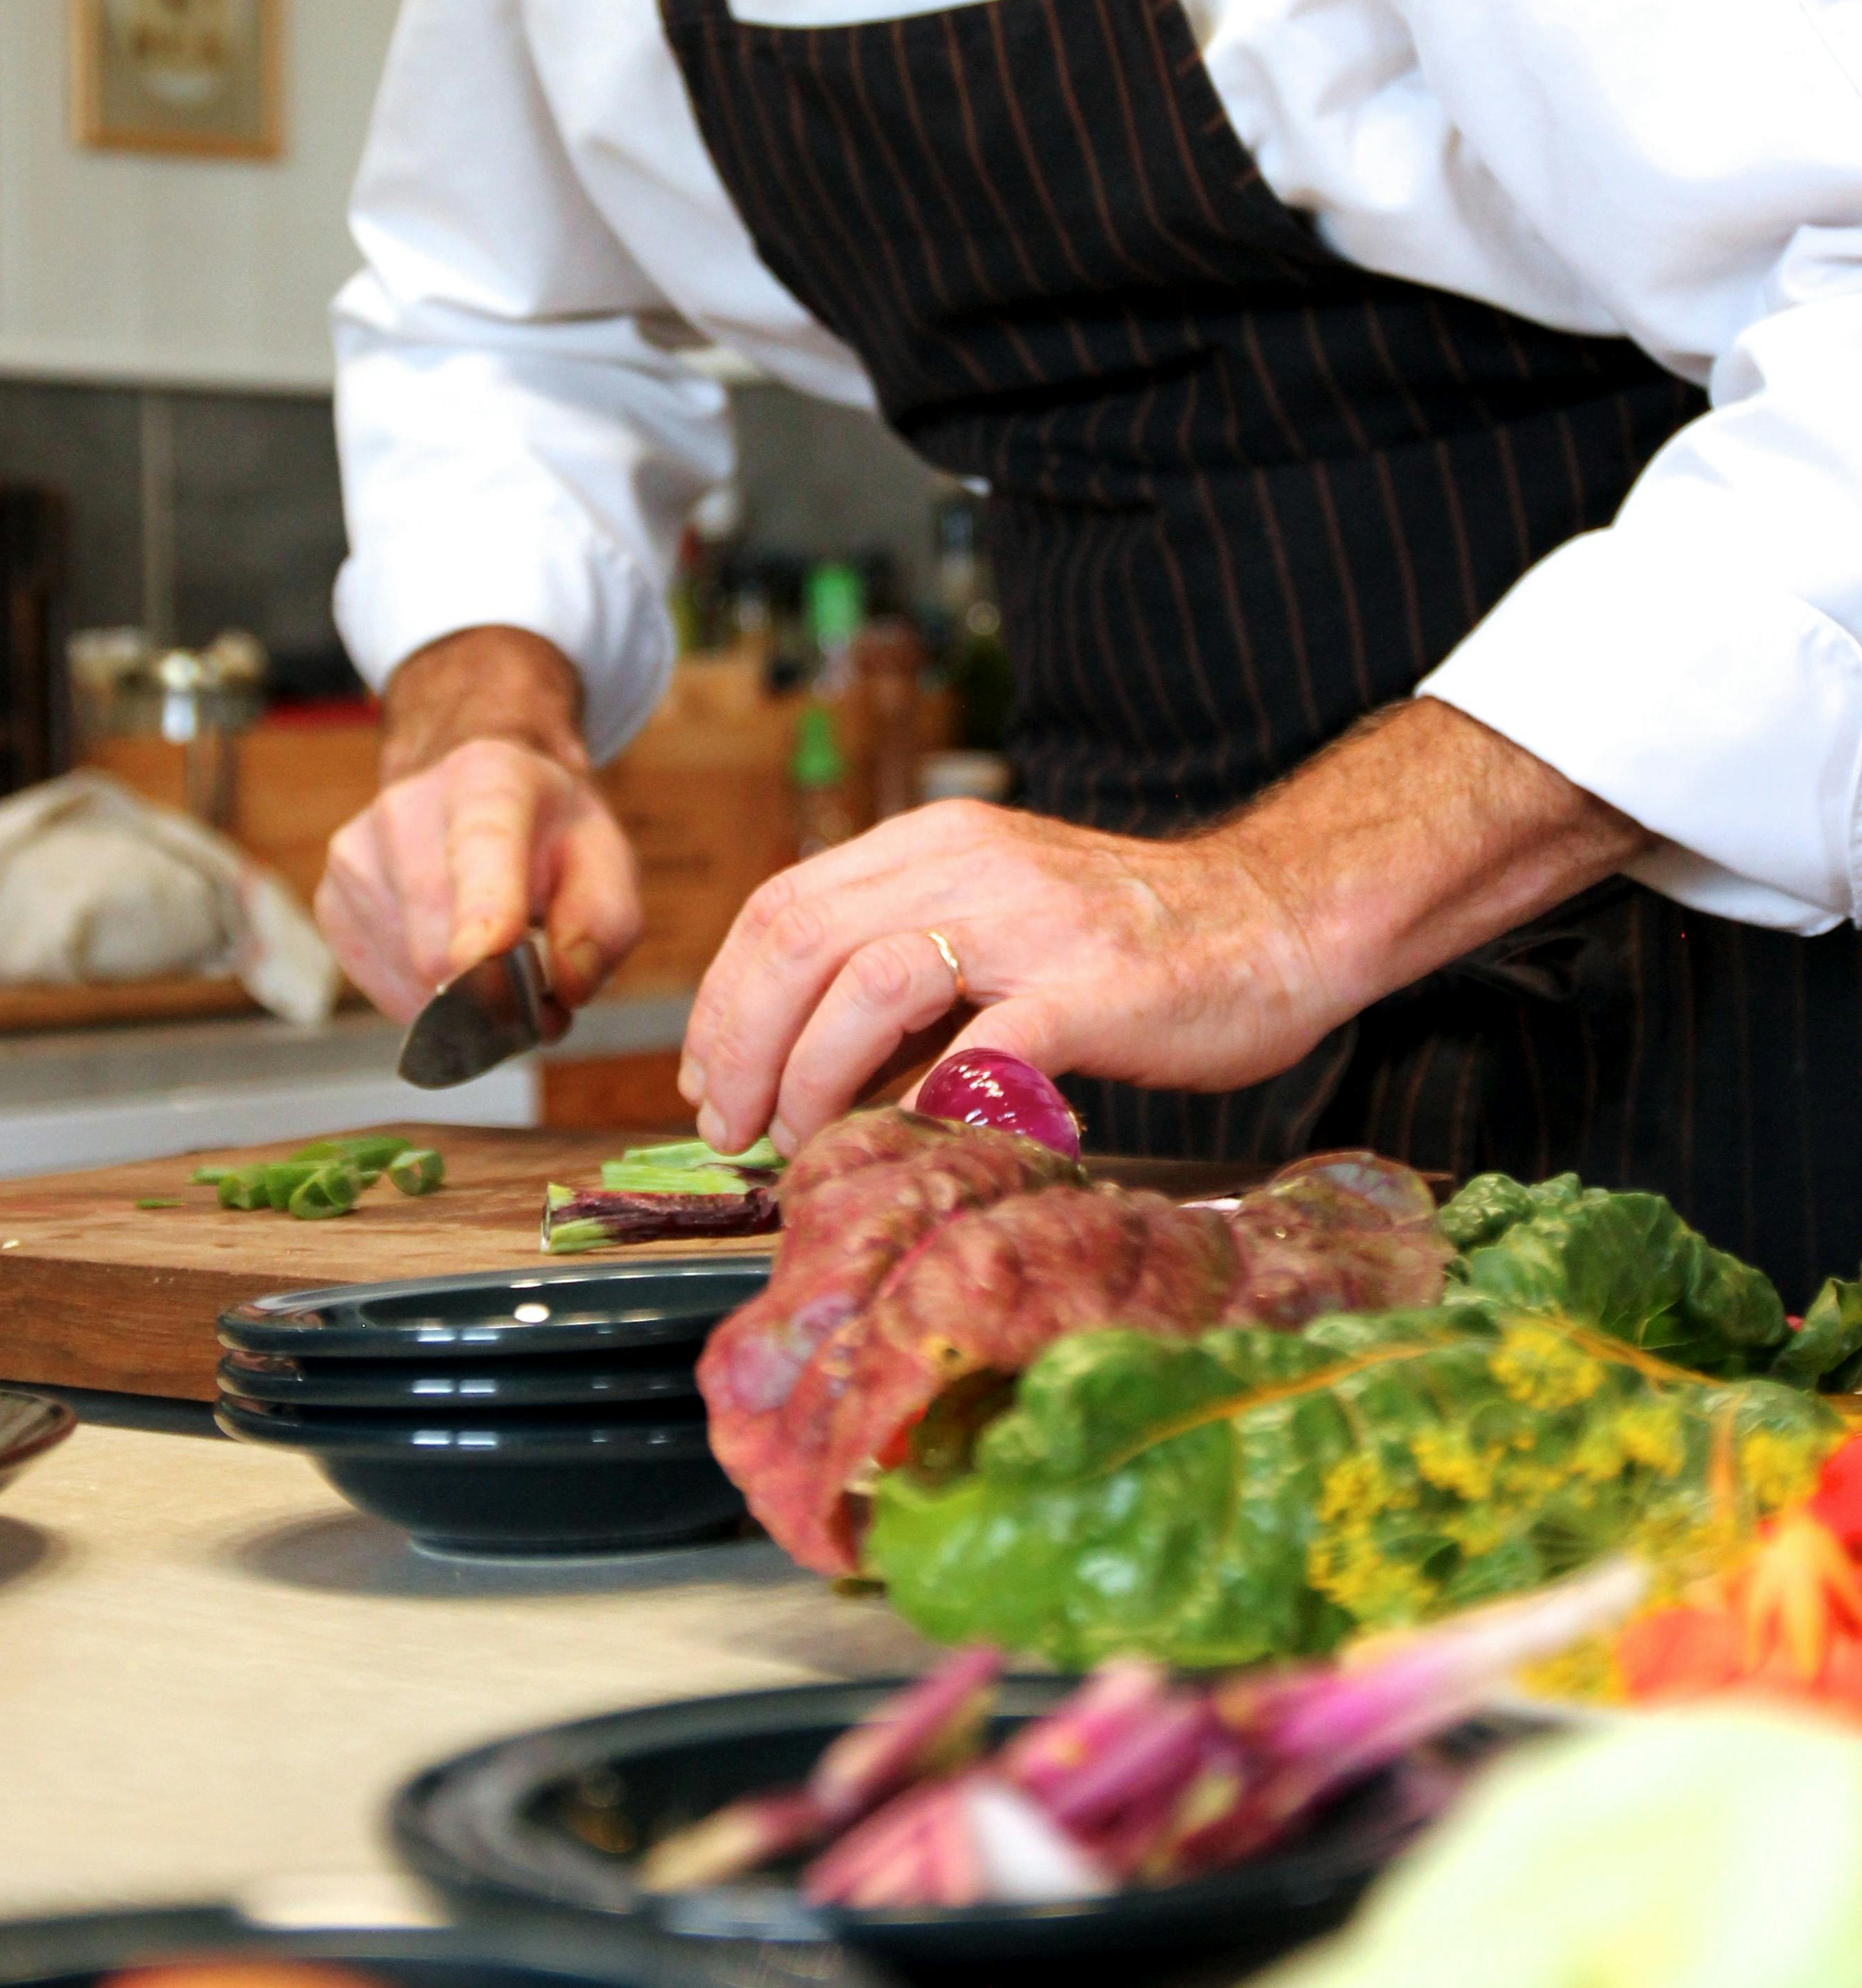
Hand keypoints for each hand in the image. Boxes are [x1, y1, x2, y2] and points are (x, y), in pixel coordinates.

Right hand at [314, 626, 641, 1021]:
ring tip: (489, 952)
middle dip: (496, 992)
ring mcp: (355, 857)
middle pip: (439, 946)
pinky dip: (425, 993)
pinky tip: (447, 948)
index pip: (479, 849)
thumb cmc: (545, 827)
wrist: (472, 783)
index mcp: (487, 780)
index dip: (481, 911)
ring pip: (412, 980)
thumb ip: (605, 923)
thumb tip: (567, 988)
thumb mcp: (605, 856)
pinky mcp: (331, 901)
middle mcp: (405, 811)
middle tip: (534, 977)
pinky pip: (384, 988)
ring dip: (462, 996)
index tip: (483, 956)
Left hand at [680, 699, 1643, 1151]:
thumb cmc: (1131, 942)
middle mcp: (968, 864)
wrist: (1280, 917)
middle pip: (797, 937)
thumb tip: (800, 1061)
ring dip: (810, 1077)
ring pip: (866, 984)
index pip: (782, 904)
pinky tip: (911, 1144)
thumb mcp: (996, 918)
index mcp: (933, 843)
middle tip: (730, 1128)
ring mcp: (1032, 923)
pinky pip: (985, 1045)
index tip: (706, 1079)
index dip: (723, 998)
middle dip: (739, 1043)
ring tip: (801, 1142)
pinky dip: (930, 1101)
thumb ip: (905, 966)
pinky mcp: (1095, 989)